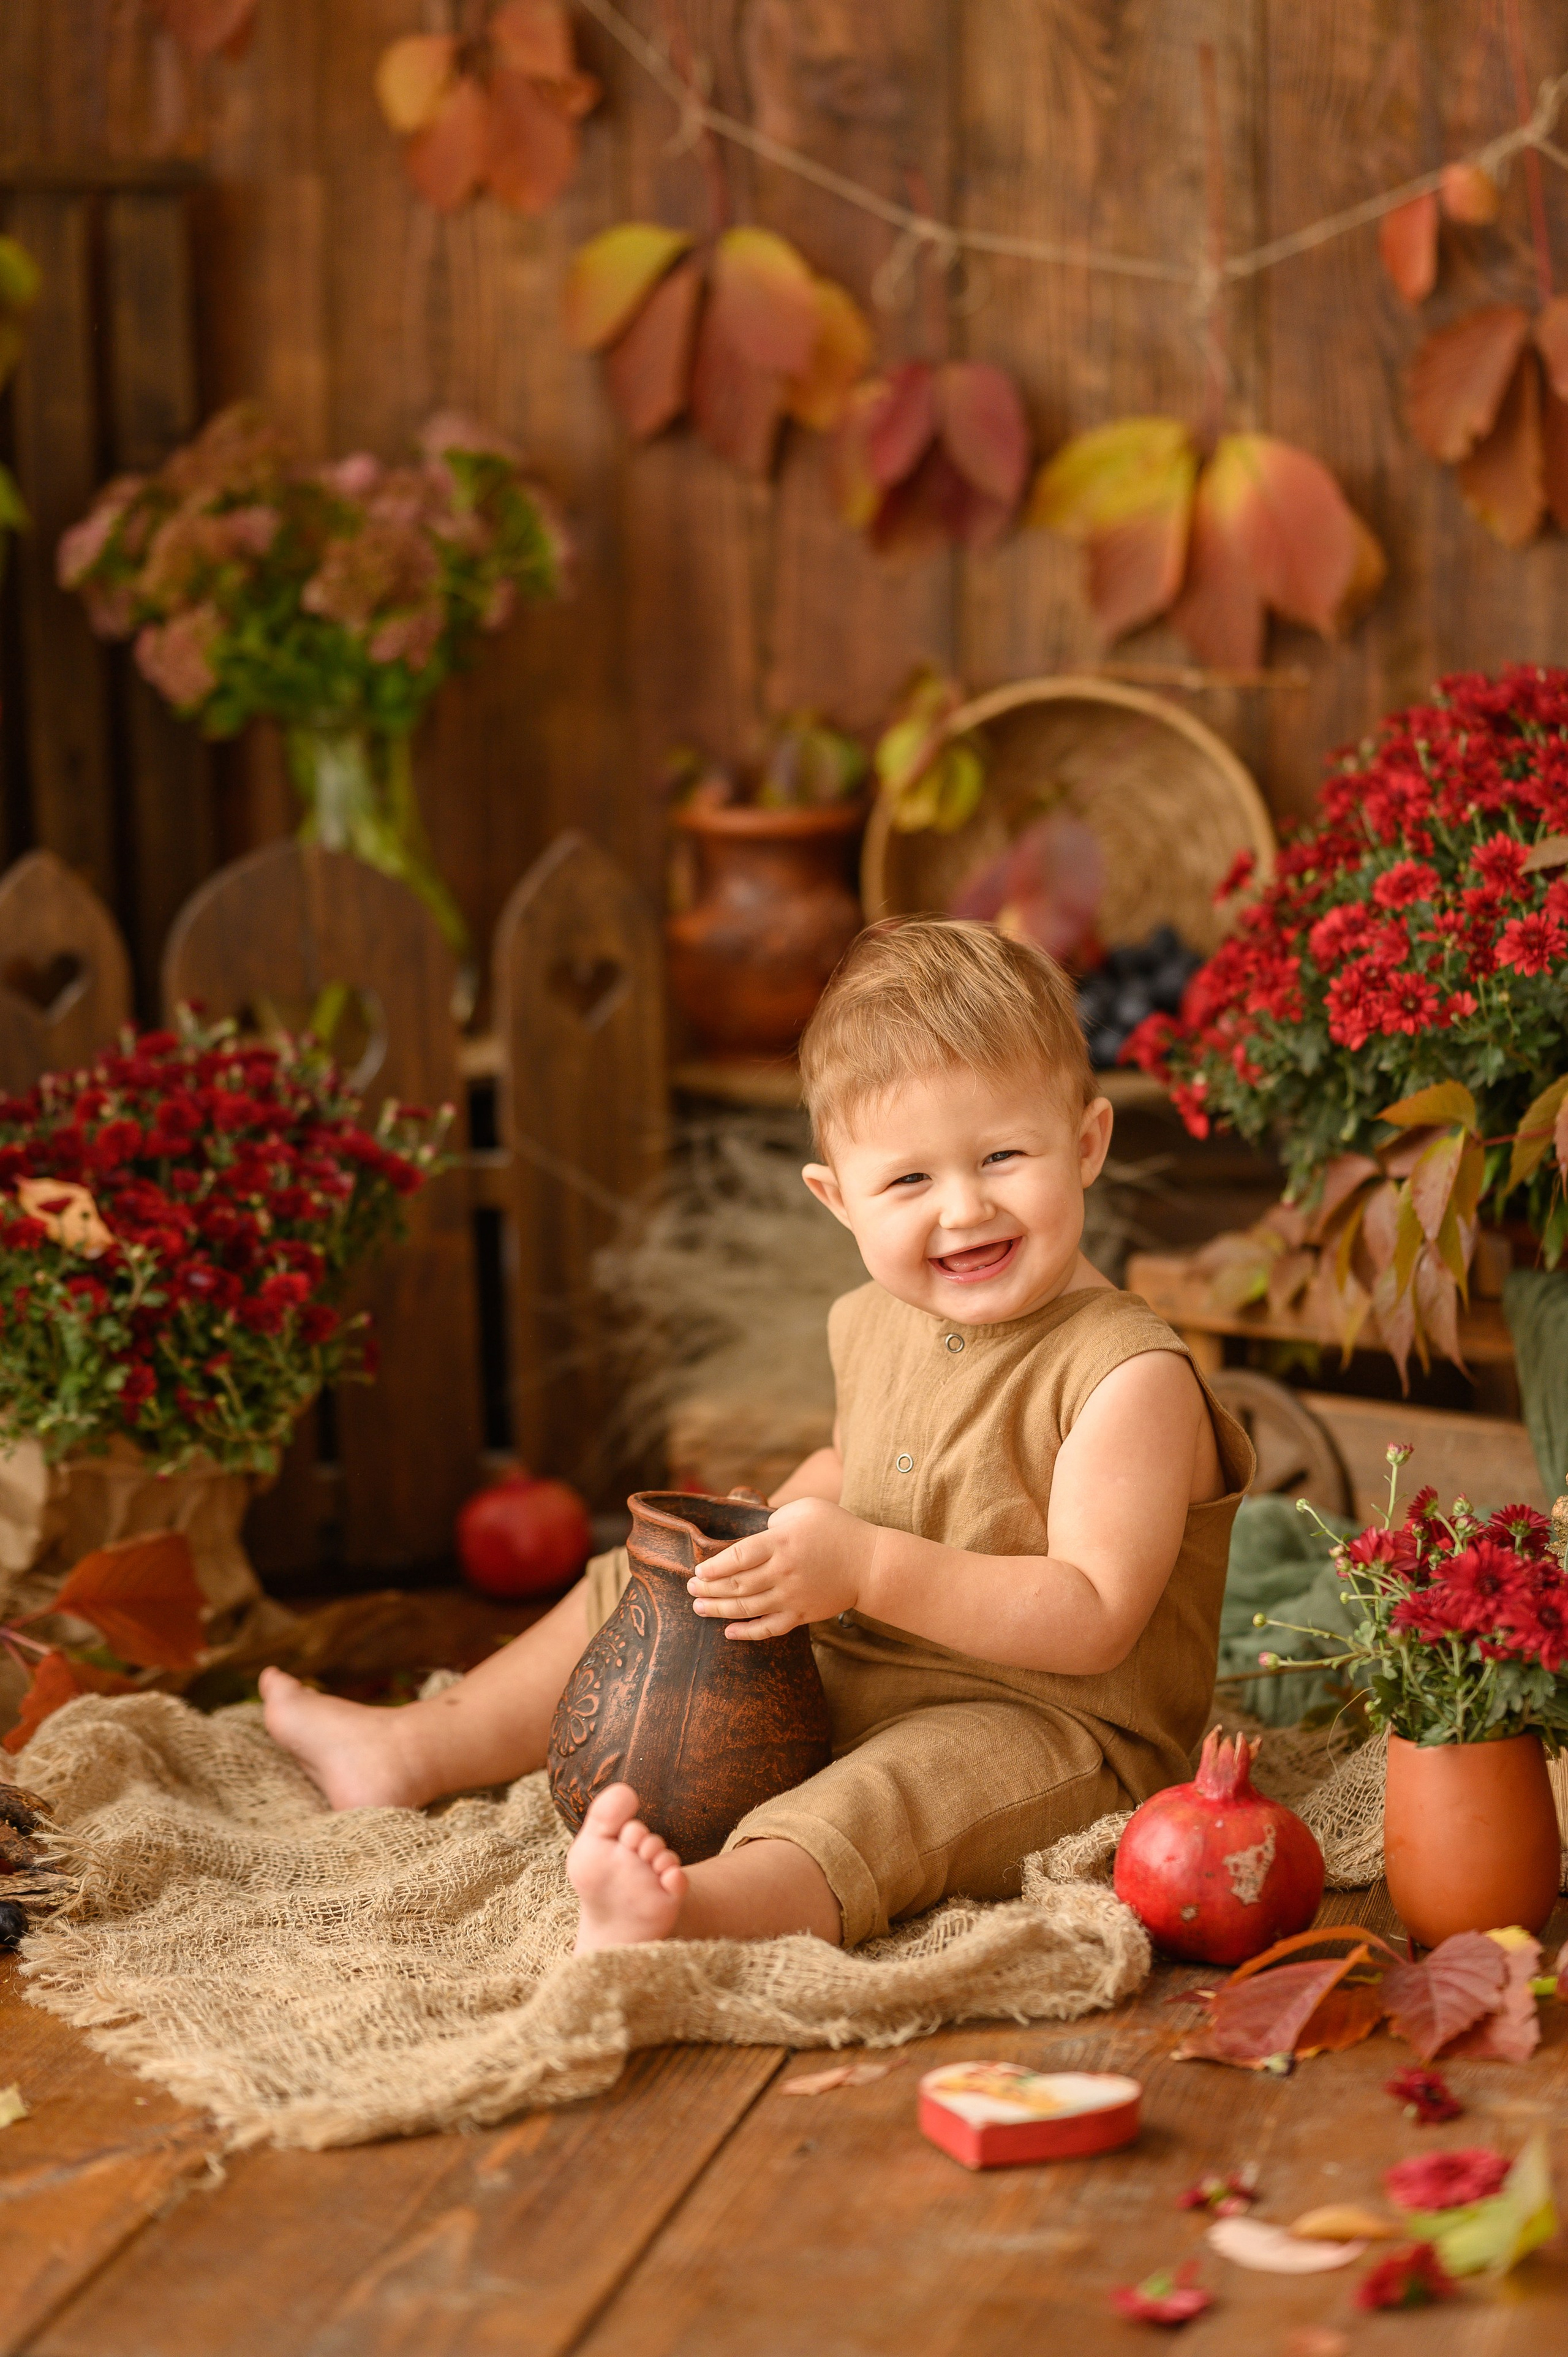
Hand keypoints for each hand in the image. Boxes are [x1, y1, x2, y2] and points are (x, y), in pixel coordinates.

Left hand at [687, 1497, 876, 1639]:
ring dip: (719, 1609)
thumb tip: (756, 1534)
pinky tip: (728, 1633)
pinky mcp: (802, 1615)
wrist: (871, 1563)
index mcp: (781, 1542)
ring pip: (747, 1607)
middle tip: (689, 1589)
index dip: (713, 1566)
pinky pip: (769, 1628)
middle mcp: (783, 1571)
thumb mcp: (806, 1509)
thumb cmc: (837, 1529)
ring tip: (698, 1608)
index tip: (697, 1570)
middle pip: (736, 1584)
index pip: (737, 1556)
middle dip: (708, 1588)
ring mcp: (792, 1596)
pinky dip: (747, 1633)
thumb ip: (776, 1519)